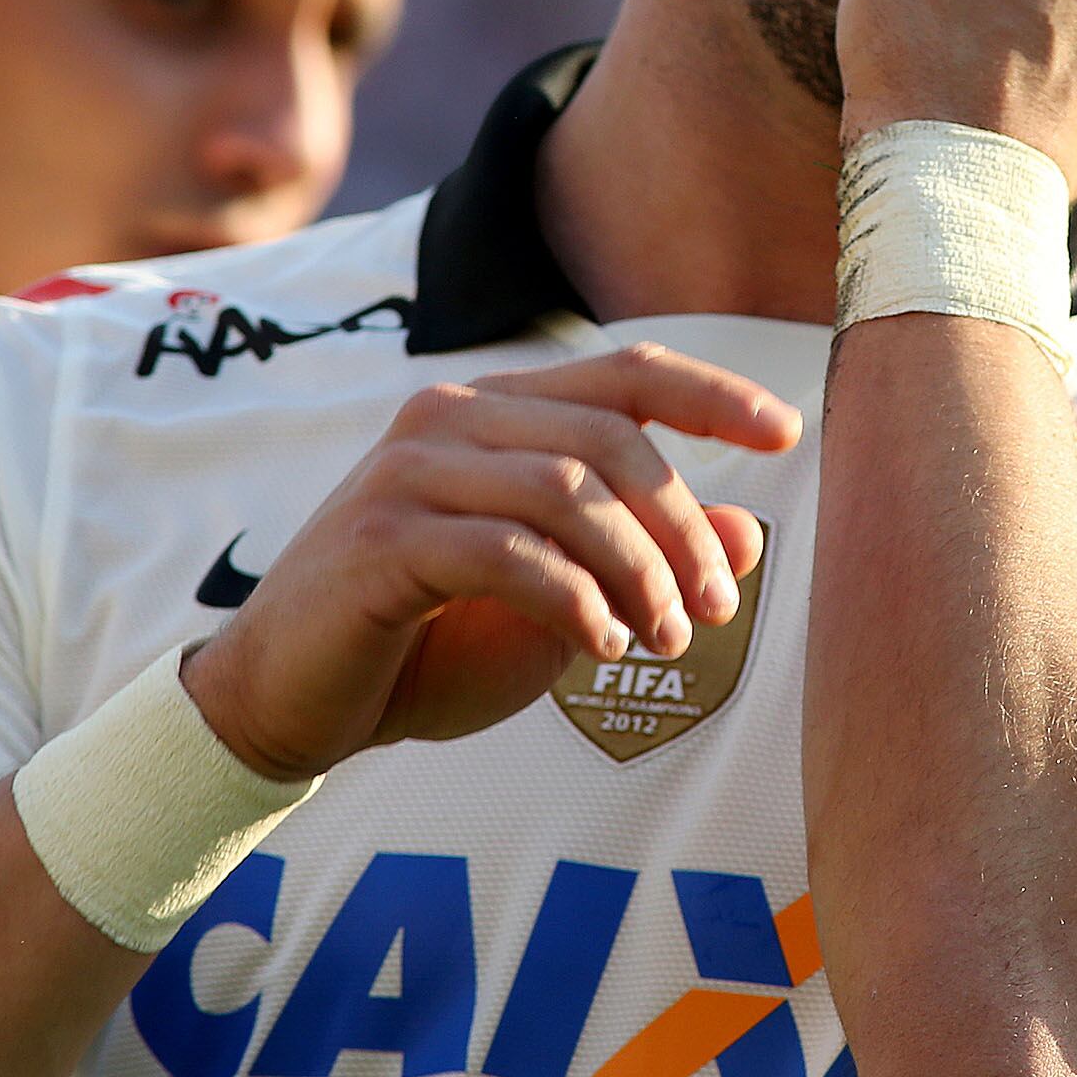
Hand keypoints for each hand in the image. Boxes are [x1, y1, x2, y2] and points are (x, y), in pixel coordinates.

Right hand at [181, 344, 799, 780]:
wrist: (288, 702)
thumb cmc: (427, 645)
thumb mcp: (560, 604)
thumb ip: (642, 561)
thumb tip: (744, 532)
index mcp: (496, 412)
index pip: (626, 374)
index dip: (713, 396)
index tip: (789, 432)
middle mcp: (449, 417)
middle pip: (610, 438)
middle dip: (681, 528)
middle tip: (716, 610)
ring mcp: (407, 472)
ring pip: (566, 489)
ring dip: (638, 570)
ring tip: (665, 640)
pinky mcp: (379, 539)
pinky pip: (508, 552)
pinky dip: (575, 601)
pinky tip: (601, 649)